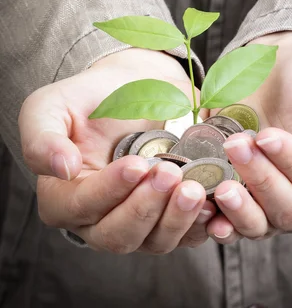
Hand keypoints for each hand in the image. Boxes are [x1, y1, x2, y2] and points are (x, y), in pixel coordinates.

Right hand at [19, 48, 214, 252]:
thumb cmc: (84, 99)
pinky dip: (200, 223)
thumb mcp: (48, 107)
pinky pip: (185, 234)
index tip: (136, 164)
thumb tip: (62, 169)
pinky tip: (212, 202)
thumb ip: (42, 138)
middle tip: (170, 173)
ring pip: (154, 241)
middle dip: (146, 207)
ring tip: (195, 187)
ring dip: (176, 218)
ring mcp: (137, 221)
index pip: (81, 206)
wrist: (127, 88)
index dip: (109, 190)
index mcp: (63, 198)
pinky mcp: (167, 215)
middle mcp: (98, 219)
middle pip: (119, 234)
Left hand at [206, 32, 291, 241]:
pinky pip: (233, 222)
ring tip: (221, 186)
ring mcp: (274, 200)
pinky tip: (207, 214)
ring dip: (240, 209)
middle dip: (260, 179)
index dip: (290, 163)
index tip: (266, 135)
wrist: (289, 65)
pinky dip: (219, 222)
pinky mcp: (245, 194)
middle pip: (288, 209)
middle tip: (237, 144)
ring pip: (261, 224)